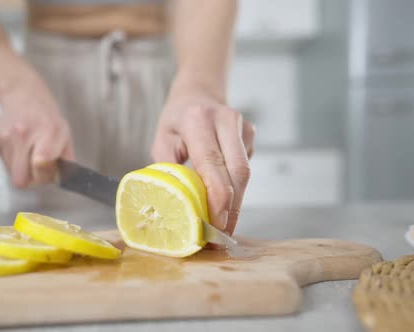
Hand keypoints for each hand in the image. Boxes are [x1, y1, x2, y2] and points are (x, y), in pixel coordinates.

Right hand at [0, 73, 73, 187]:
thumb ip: (66, 162)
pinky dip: (14, 161)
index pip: (41, 166)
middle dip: (31, 180)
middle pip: (20, 179)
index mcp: (46, 132)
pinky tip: (20, 148)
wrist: (24, 95)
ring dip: (23, 170)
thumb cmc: (47, 118)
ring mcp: (6, 137)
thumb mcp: (65, 135)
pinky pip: (4, 163)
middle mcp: (24, 134)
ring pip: (12, 173)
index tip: (49, 170)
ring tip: (30, 154)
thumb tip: (63, 181)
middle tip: (39, 169)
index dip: (44, 175)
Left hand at [151, 82, 254, 234]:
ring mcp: (242, 126)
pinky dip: (236, 188)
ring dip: (237, 203)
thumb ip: (167, 167)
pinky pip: (246, 167)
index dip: (217, 197)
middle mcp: (224, 120)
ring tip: (225, 227)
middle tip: (222, 235)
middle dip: (232, 208)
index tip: (215, 224)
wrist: (199, 92)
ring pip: (245, 172)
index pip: (212, 164)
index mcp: (197, 120)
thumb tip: (175, 202)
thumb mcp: (162, 138)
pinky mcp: (251, 134)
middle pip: (237, 172)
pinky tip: (225, 198)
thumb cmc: (177, 120)